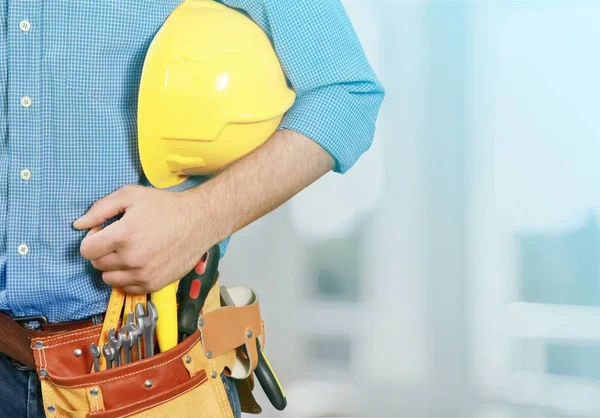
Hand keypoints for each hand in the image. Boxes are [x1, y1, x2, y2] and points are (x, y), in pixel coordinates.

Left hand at [73, 185, 209, 293]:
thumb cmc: (165, 206)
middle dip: (102, 251)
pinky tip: (139, 262)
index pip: (86, 250)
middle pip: (97, 264)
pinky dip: (127, 278)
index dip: (92, 238)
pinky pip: (127, 288)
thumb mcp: (131, 195)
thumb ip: (100, 208)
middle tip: (118, 239)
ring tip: (128, 252)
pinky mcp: (154, 284)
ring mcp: (143, 274)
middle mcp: (131, 259)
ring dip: (113, 266)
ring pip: (109, 279)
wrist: (199, 222)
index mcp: (122, 236)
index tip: (104, 231)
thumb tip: (78, 225)